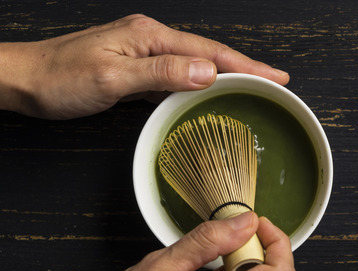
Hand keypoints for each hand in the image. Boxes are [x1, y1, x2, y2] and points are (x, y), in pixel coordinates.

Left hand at [0, 14, 288, 118]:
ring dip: (226, 75)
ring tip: (254, 86)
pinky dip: (201, 83)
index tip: (276, 77)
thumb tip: (206, 72)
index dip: (246, 65)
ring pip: (196, 63)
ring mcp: (143, 52)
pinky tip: (211, 93)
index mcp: (150, 37)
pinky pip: (178, 74)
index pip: (209, 51)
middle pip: (209, 53)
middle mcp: (150, 39)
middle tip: (277, 82)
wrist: (22, 80)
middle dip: (245, 67)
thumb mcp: (111, 78)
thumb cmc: (59, 79)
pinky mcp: (136, 67)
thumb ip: (161, 74)